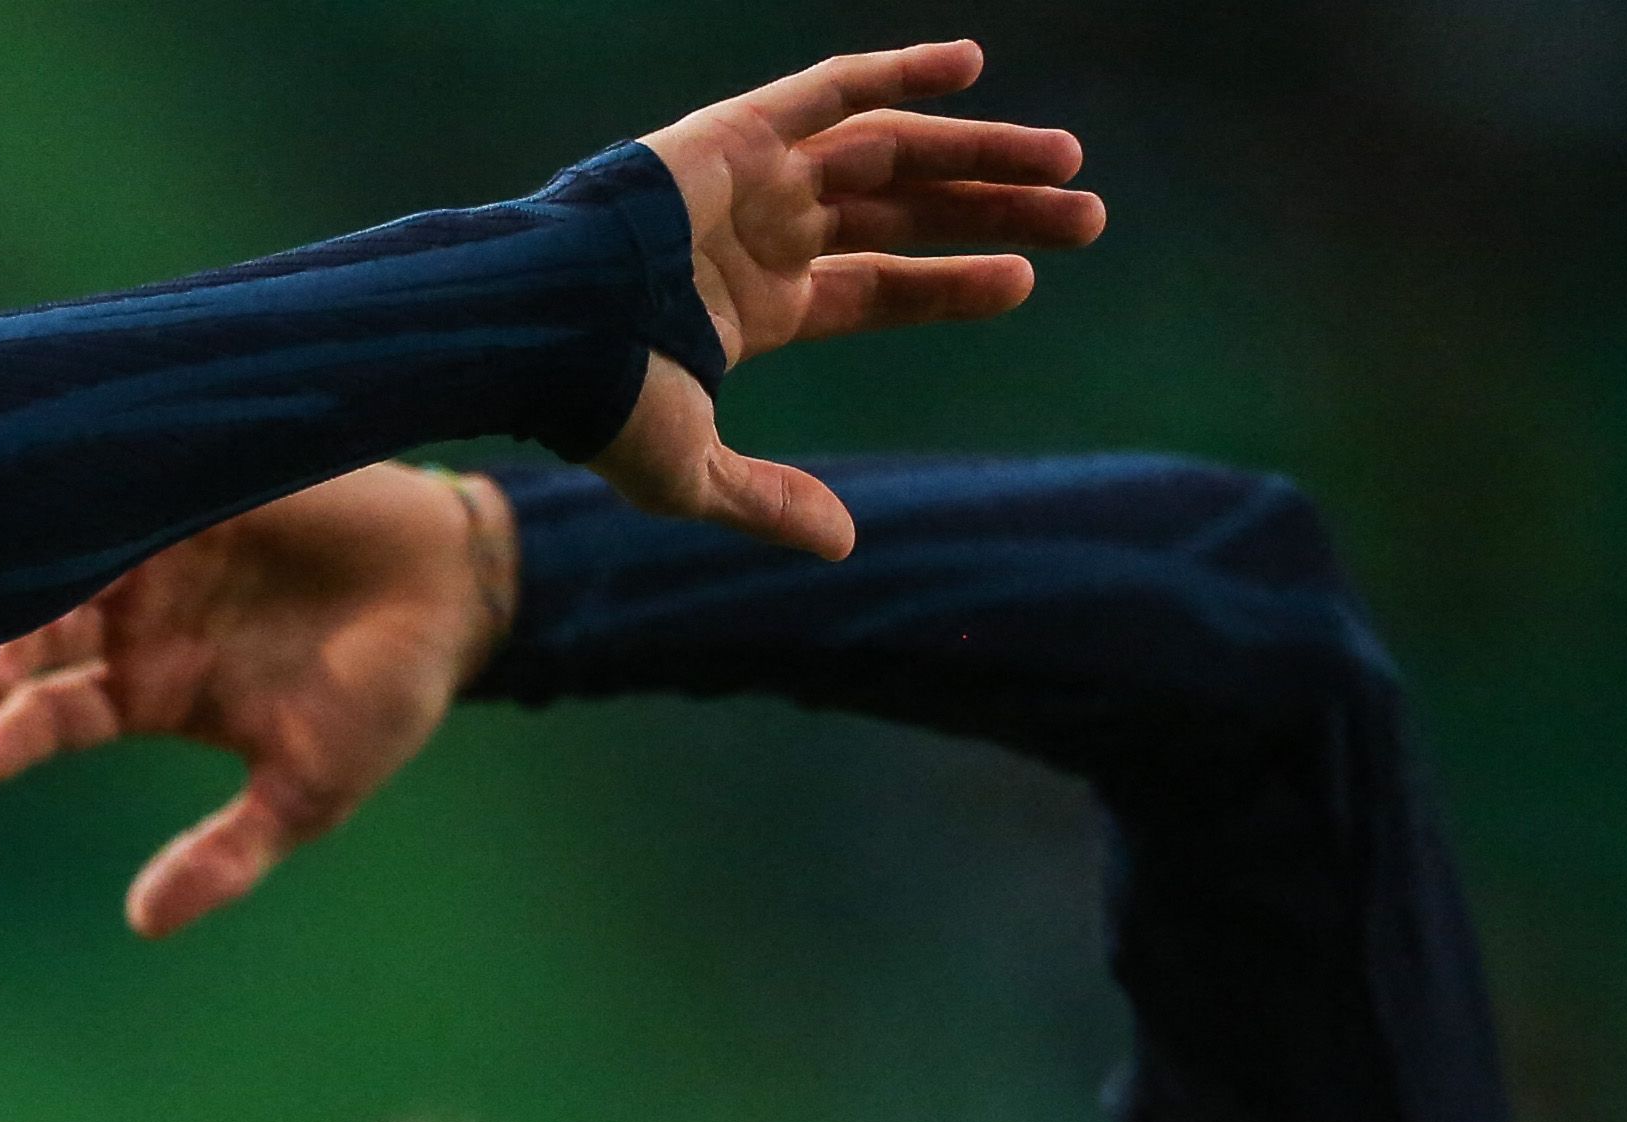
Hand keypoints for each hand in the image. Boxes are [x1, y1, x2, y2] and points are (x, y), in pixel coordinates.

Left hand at [0, 464, 507, 937]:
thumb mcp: (306, 794)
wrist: (458, 596)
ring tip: (20, 610)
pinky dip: (92, 490)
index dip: (18, 731)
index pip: (56, 710)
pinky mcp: (198, 475)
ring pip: (72, 552)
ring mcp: (164, 541)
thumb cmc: (380, 700)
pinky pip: (128, 478)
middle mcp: (138, 614)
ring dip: (37, 577)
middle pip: (43, 629)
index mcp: (147, 688)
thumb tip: (145, 924)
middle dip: (8, 653)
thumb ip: (227, 855)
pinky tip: (64, 507)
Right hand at [607, 39, 1100, 556]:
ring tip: (1065, 164)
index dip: (954, 286)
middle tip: (1087, 217)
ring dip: (979, 153)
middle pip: (906, 216)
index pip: (879, 287)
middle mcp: (764, 233)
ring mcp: (753, 178)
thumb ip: (768, 502)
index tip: (1028, 282)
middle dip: (993, 214)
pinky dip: (899, 73)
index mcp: (756, 306)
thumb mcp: (691, 471)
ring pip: (891, 152)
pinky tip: (973, 70)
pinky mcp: (737, 132)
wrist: (539, 329)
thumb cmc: (598, 404)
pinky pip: (832, 88)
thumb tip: (845, 547)